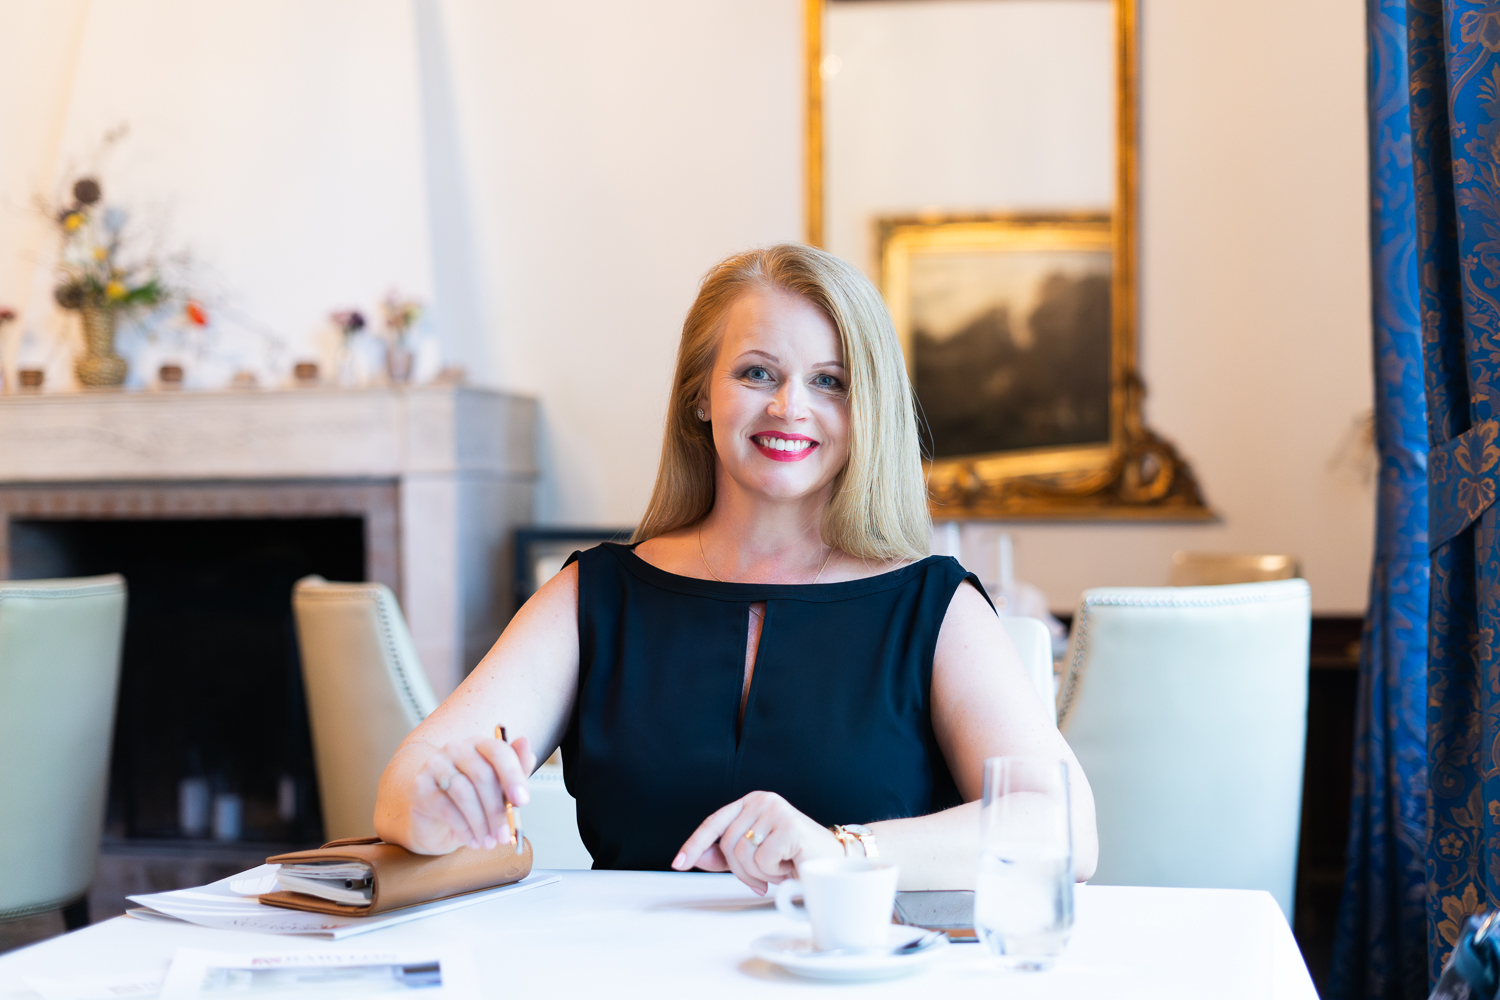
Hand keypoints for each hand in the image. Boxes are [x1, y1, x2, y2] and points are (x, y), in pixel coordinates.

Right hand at [400, 733, 535, 853]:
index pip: (499, 751)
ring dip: (481, 823)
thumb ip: (516, 770)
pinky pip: (445, 808)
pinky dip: (463, 828)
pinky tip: (472, 840)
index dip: (513, 776)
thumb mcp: (499, 788)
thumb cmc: (472, 799)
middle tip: (505, 834)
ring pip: (464, 793)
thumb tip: (525, 745)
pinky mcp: (419, 786)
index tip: (523, 801)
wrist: (435, 818)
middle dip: (497, 810)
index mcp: (480, 745)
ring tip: (489, 841)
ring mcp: (435, 765)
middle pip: (482, 775)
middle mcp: (456, 749)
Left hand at [671, 791, 844, 893]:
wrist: (835, 860)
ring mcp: (776, 810)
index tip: (678, 863)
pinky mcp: (789, 826)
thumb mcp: (754, 857)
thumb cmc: (796, 857)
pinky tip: (791, 865)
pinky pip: (763, 860)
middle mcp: (762, 800)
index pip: (714, 822)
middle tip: (763, 878)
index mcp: (751, 802)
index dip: (695, 844)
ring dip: (759, 874)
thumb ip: (725, 856)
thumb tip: (696, 857)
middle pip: (727, 844)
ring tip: (780, 869)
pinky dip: (775, 873)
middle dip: (741, 871)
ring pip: (743, 854)